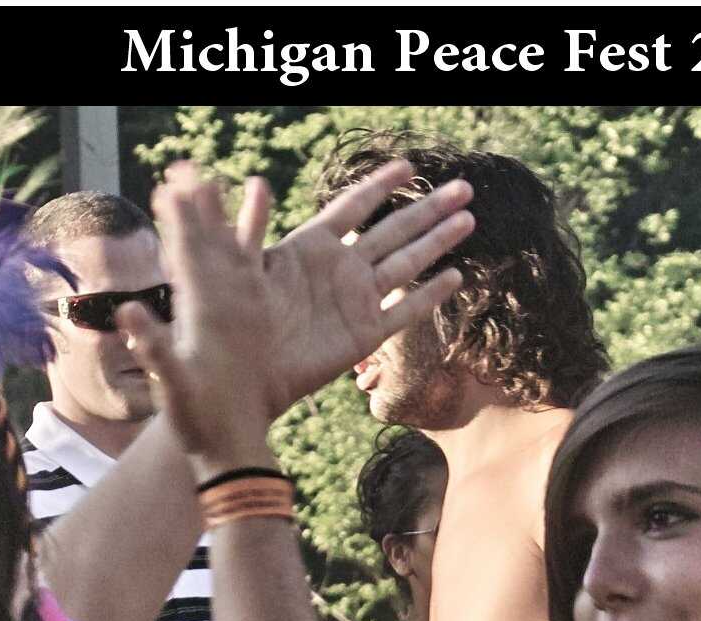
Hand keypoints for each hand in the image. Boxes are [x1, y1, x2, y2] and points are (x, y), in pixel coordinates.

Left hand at [255, 160, 473, 415]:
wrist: (244, 373)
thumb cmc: (231, 320)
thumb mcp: (239, 267)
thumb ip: (251, 227)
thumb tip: (257, 182)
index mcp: (312, 246)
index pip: (354, 207)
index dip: (381, 186)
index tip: (409, 166)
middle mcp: (342, 268)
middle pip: (395, 230)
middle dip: (429, 209)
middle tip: (463, 188)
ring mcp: (357, 300)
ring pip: (408, 263)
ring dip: (438, 242)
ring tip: (468, 219)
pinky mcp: (366, 334)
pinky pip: (405, 310)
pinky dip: (430, 295)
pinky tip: (454, 277)